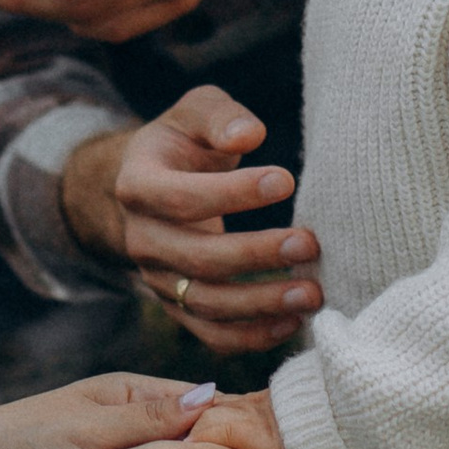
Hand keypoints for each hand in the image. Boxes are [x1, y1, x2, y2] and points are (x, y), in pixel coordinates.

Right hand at [61, 85, 318, 354]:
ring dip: (260, 303)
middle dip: (255, 255)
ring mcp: (157, 280)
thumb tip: (250, 135)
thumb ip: (220, 117)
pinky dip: (251, 337)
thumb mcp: (195, 112)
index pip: (180, 197)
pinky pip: (212, 334)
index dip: (231, 192)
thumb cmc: (185, 143)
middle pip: (196, 258)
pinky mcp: (179, 307)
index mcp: (137, 186)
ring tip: (312, 293)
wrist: (152, 187)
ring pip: (206, 304)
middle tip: (310, 244)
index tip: (286, 180)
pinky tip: (293, 323)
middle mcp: (141, 240)